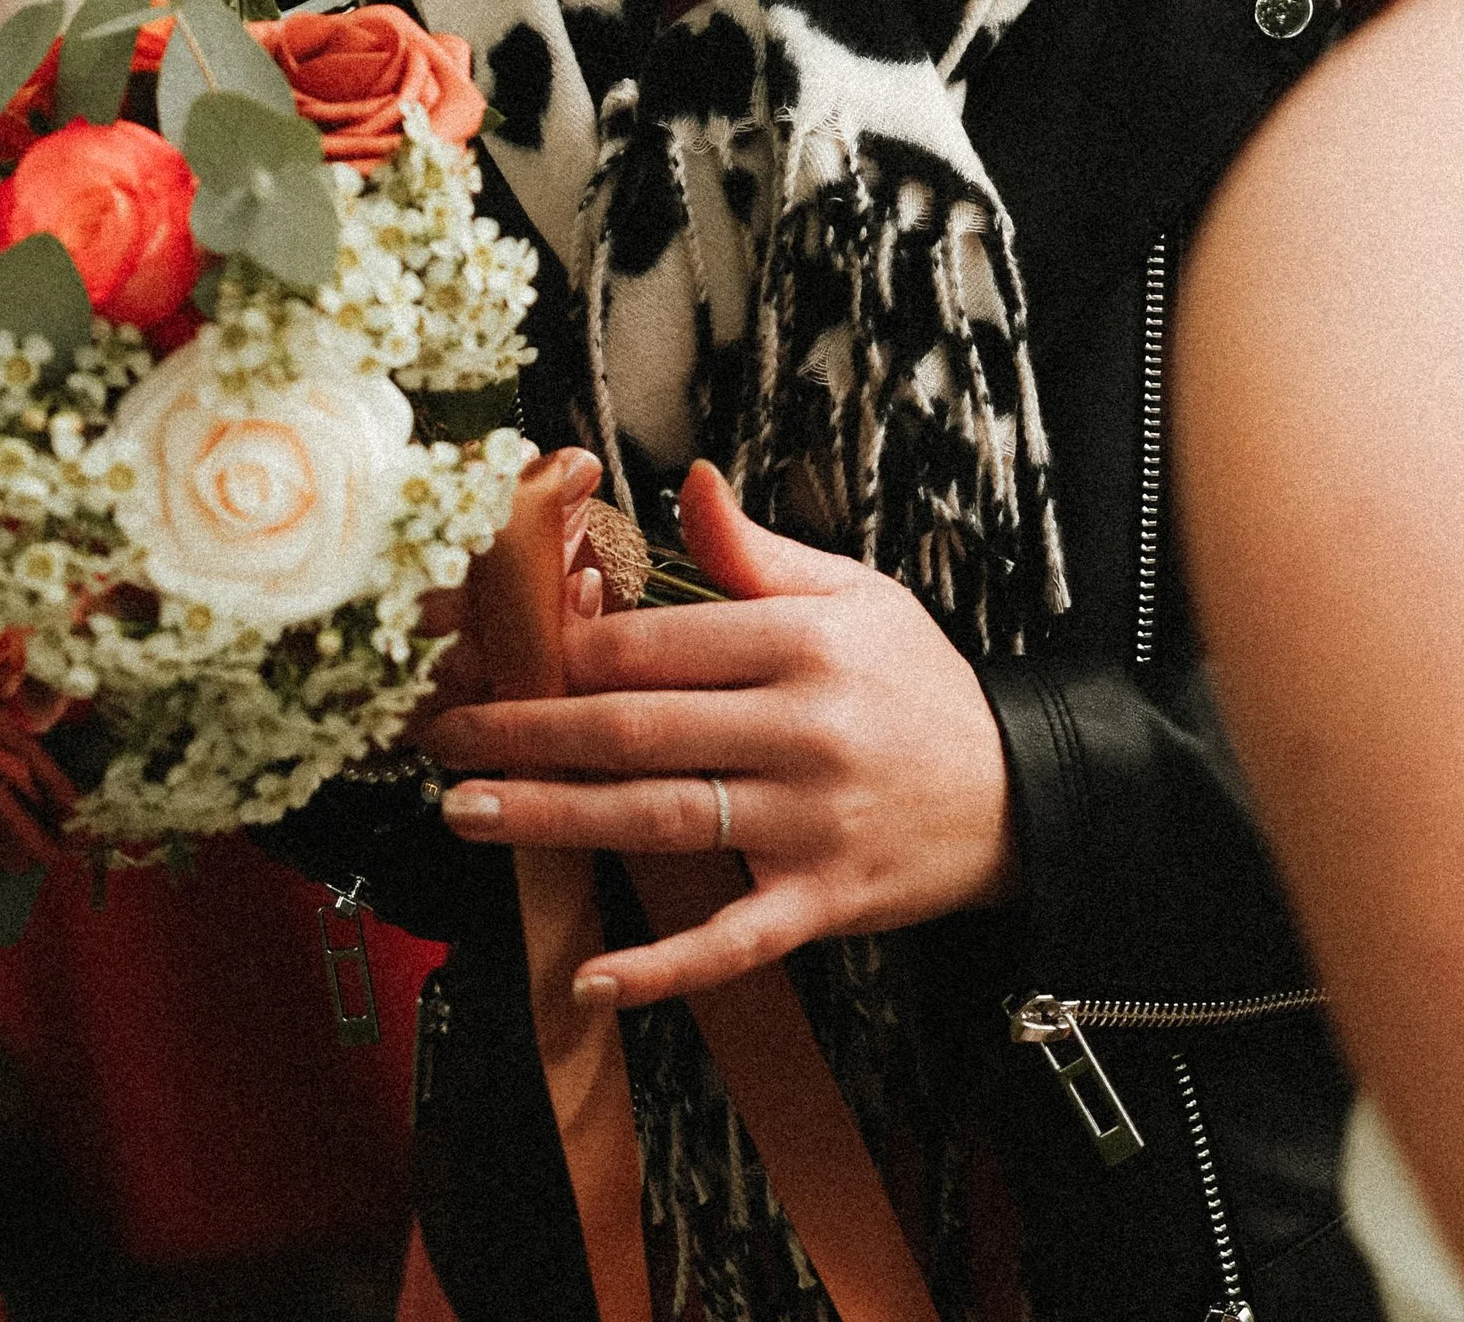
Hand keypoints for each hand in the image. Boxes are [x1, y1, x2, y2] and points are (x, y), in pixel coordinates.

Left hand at [424, 461, 1018, 1003]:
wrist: (1019, 793)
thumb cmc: (917, 685)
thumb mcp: (857, 595)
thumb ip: (759, 555)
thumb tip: (689, 485)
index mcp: (804, 643)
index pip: (663, 642)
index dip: (570, 648)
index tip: (499, 651)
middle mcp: (802, 729)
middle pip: (641, 729)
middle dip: (530, 733)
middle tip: (444, 739)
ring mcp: (809, 821)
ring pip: (661, 821)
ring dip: (555, 821)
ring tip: (468, 814)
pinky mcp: (821, 901)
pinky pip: (730, 940)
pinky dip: (661, 967)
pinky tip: (591, 978)